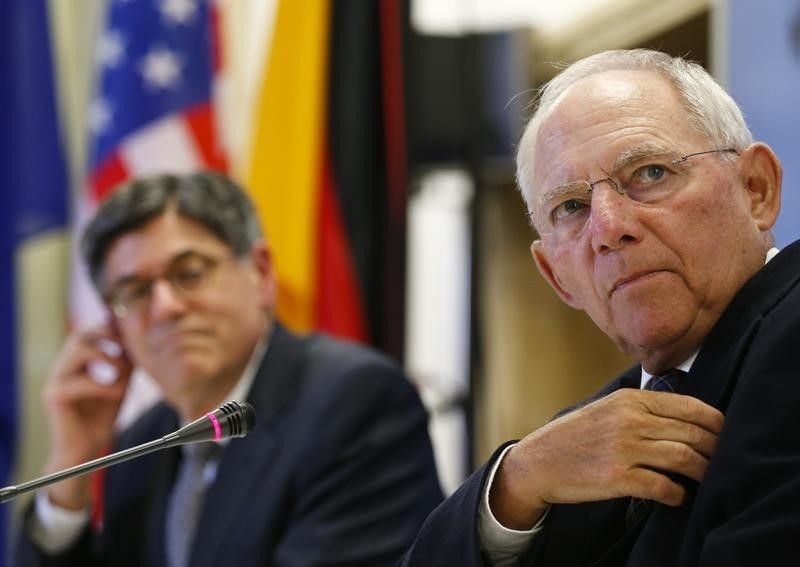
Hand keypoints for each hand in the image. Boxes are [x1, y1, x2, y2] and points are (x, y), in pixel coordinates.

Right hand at [41, 324, 132, 509]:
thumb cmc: (100, 420)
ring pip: (77, 351)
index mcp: (76, 364)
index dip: (109, 327)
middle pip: (79, 334)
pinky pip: (80, 382)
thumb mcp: (119, 387)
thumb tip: (139, 344)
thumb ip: (125, 367)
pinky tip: (119, 392)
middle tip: (127, 342)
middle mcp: (63, 368)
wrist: (85, 450)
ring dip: (106, 356)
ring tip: (124, 370)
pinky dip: (104, 385)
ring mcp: (56, 381)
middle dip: (106, 333)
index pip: (88, 332)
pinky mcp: (54, 397)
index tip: (132, 329)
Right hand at [489, 388, 724, 529]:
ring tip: (704, 479)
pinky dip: (677, 494)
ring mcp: (624, 449)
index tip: (724, 433)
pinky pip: (663, 487)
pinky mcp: (618, 478)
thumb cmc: (574, 436)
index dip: (714, 421)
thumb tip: (684, 417)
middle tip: (721, 460)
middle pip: (691, 433)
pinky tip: (677, 496)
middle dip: (714, 449)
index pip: (688, 406)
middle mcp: (629, 421)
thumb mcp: (605, 409)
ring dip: (701, 472)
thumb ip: (640, 408)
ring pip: (683, 459)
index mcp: (629, 400)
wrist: (539, 462)